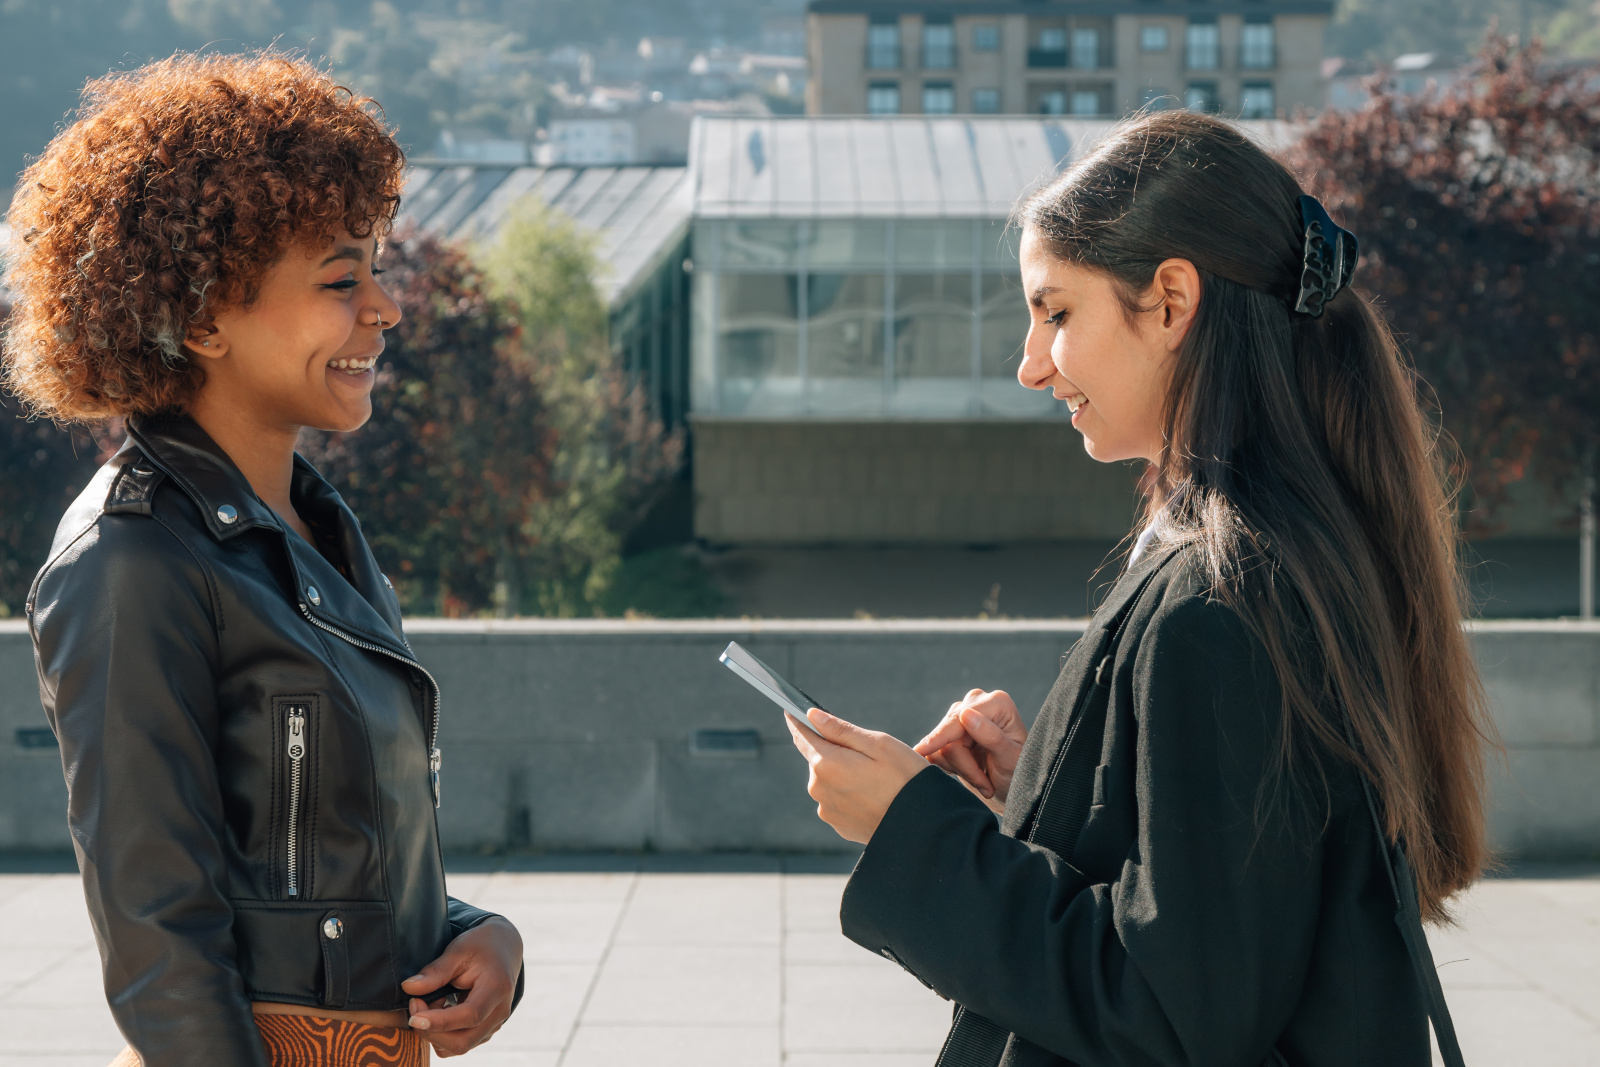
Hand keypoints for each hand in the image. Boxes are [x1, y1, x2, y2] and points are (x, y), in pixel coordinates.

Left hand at [403, 916, 522, 1056]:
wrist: (503, 948)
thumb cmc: (481, 946)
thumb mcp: (458, 951)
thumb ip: (435, 972)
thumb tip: (408, 987)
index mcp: (497, 988)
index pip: (470, 1015)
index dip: (439, 1021)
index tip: (414, 1017)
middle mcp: (500, 1012)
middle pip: (463, 1041)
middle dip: (431, 1032)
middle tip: (415, 1005)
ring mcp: (494, 1024)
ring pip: (459, 1046)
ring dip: (435, 1032)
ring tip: (430, 1002)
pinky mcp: (486, 1030)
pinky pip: (459, 1043)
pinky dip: (442, 1034)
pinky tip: (439, 1010)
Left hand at [786, 708, 929, 843]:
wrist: (923, 827)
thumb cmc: (906, 778)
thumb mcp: (878, 744)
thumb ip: (841, 729)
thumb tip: (813, 716)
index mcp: (827, 764)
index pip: (803, 736)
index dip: (798, 721)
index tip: (793, 710)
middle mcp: (819, 788)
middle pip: (818, 758)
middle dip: (835, 751)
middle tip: (867, 755)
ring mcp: (827, 810)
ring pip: (828, 780)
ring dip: (843, 774)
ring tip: (875, 779)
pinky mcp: (838, 825)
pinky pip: (837, 800)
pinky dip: (850, 793)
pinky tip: (873, 796)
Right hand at [913, 690, 1026, 810]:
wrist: (1017, 788)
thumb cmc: (1023, 773)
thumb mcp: (1011, 758)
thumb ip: (991, 736)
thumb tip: (966, 714)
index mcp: (996, 703)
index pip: (959, 719)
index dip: (942, 738)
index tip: (922, 751)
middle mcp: (978, 704)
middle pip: (948, 734)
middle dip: (964, 764)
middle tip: (985, 786)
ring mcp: (962, 717)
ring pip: (939, 745)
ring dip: (960, 769)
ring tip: (983, 781)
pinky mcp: (952, 733)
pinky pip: (935, 751)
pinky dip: (951, 768)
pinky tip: (971, 774)